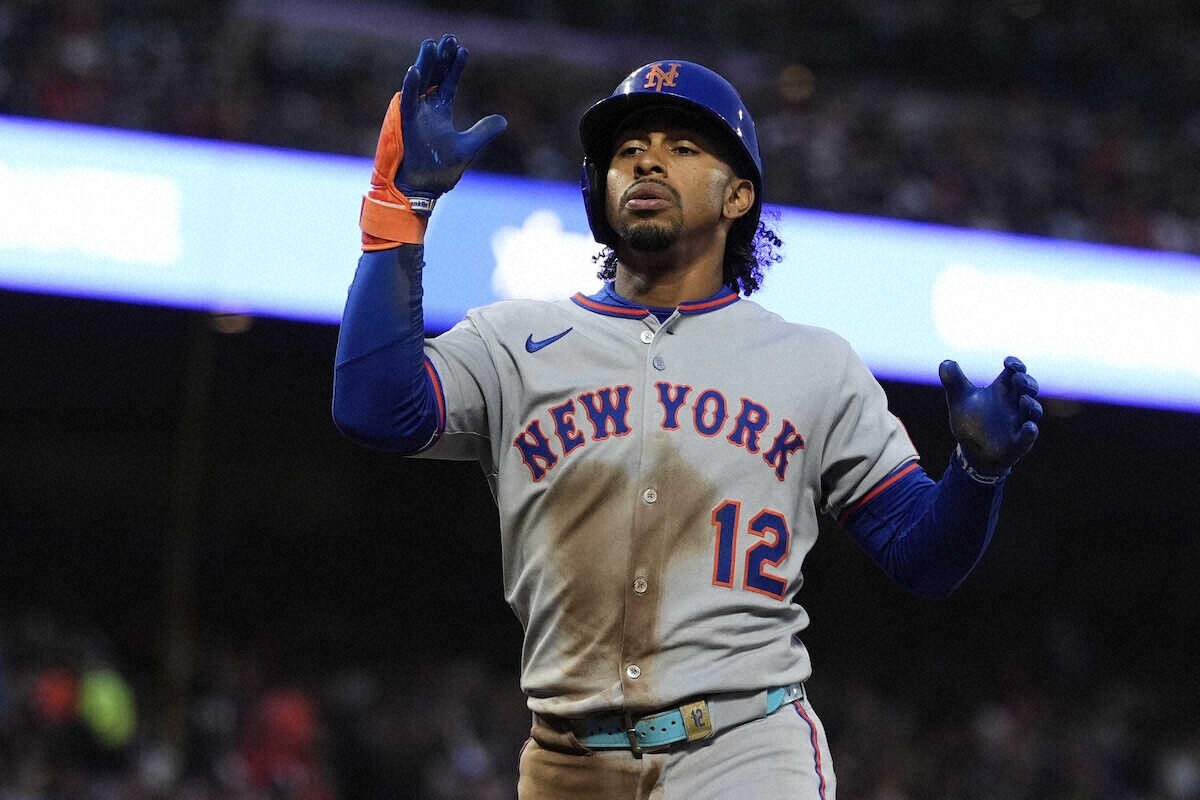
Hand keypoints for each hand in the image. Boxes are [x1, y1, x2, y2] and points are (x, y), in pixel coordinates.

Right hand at [395, 34, 506, 205]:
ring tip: (432, 44)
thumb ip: (484, 132)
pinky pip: (407, 103)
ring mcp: (415, 117)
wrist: (424, 190)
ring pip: (419, 83)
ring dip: (425, 64)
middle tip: (448, 38)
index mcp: (439, 114)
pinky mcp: (406, 126)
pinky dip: (410, 87)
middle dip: (441, 58)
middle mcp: (426, 111)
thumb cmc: (441, 171)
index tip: (463, 49)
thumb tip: (503, 120)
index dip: (454, 67)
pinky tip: (415, 70)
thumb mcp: (469, 147)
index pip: (447, 84)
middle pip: (433, 77)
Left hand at [939, 356, 1041, 476]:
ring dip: (1030, 404)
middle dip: (1026, 382)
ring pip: (1033, 410)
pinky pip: (1028, 436)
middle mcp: (1014, 403)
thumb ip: (953, 380)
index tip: (1008, 363)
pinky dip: (1030, 432)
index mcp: (1002, 389)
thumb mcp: (959, 399)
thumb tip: (945, 362)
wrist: (970, 450)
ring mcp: (1019, 422)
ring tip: (1022, 400)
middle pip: (1028, 388)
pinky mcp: (1018, 442)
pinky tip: (1029, 427)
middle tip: (1017, 378)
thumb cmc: (970, 420)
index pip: (1015, 372)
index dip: (1016, 365)